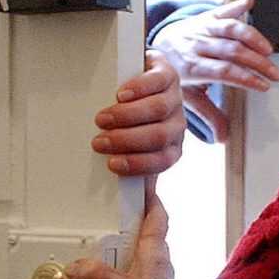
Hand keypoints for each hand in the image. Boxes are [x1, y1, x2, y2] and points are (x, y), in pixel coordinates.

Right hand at [66, 190, 188, 278]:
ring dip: (122, 249)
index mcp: (155, 252)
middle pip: (145, 232)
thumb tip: (78, 265)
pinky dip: (117, 273)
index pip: (157, 215)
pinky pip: (129, 276)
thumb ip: (98, 277)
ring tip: (100, 247)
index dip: (152, 196)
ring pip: (137, 254)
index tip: (145, 181)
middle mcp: (156, 262)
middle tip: (115, 210)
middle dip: (131, 221)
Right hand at [92, 51, 185, 175]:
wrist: (151, 77)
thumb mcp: (136, 145)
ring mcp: (176, 99)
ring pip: (157, 110)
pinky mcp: (169, 74)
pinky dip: (137, 90)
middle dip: (127, 140)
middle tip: (100, 141)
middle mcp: (178, 125)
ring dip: (127, 116)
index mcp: (171, 147)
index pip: (162, 161)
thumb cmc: (138, 119)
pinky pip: (156, 82)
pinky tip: (120, 95)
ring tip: (103, 118)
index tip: (112, 165)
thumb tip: (114, 204)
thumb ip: (130, 163)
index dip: (138, 164)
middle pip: (159, 136)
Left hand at [152, 0, 278, 141]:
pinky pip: (223, 9)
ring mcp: (202, 28)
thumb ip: (207, 115)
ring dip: (253, 37)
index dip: (245, 78)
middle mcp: (197, 44)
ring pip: (230, 29)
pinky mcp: (207, 16)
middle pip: (231, 51)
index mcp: (192, 66)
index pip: (223, 71)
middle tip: (274, 73)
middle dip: (257, 62)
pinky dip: (237, 5)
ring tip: (269, 49)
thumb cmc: (175, 73)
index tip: (263, 85)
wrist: (156, 47)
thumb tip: (222, 138)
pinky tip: (250, 2)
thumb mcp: (186, 96)